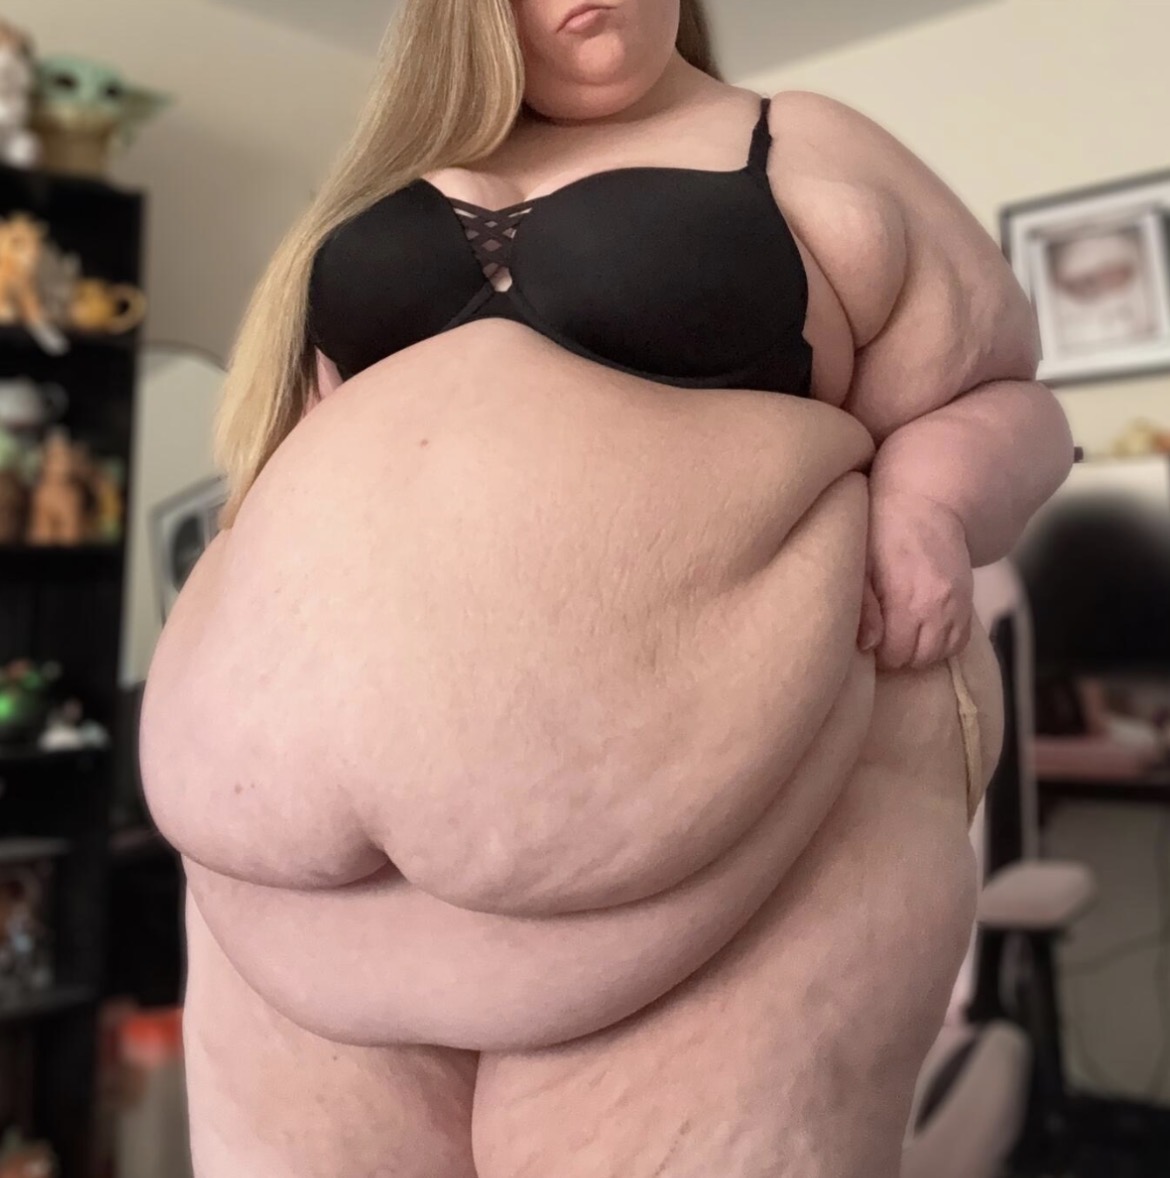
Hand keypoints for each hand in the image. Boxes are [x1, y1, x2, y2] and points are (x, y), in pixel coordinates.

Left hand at [858, 490, 973, 670]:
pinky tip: (922, 631)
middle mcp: (939, 607)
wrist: (927, 502)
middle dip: (898, 655)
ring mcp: (958, 605)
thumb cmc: (883, 530)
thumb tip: (867, 645)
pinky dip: (941, 644)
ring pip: (941, 654)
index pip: (895, 655)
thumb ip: (863, 606)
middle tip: (882, 637)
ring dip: (919, 652)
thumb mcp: (860, 562)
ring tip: (901, 635)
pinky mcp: (968, 600)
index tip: (868, 638)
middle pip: (919, 659)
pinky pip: (960, 642)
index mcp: (907, 600)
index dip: (878, 652)